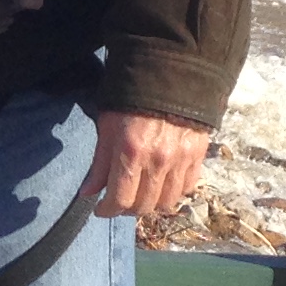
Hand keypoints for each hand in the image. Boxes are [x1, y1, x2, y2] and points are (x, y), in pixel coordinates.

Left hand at [82, 110, 209, 219]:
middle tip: (120, 201)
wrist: (168, 74)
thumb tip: (88, 193)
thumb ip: (99, 164)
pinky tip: (163, 184)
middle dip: (127, 209)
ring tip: (142, 195)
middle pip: (143, 206)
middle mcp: (158, 161)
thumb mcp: (107, 127)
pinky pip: (187, 187)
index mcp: (131, 153)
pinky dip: (174, 192)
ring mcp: (181, 160)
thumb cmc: (130, 99)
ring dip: (151, 204)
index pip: (120, 200)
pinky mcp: (197, 155)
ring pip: (167, 202)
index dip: (107, 210)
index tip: (101, 209)